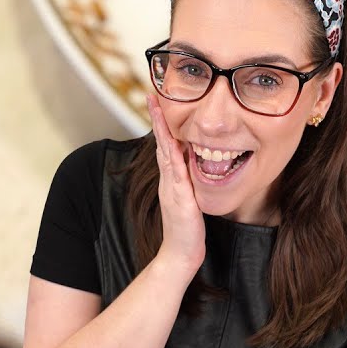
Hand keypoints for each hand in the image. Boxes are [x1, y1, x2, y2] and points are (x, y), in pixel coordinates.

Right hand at [147, 94, 204, 276]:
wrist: (181, 252)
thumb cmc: (187, 228)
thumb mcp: (187, 197)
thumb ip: (187, 179)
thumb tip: (194, 161)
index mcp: (171, 177)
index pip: (165, 144)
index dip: (161, 123)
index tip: (158, 102)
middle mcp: (168, 178)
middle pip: (161, 141)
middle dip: (157, 117)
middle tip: (152, 95)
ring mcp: (171, 186)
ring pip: (165, 151)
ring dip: (161, 129)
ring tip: (157, 109)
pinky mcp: (179, 197)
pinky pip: (175, 171)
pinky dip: (172, 154)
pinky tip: (172, 141)